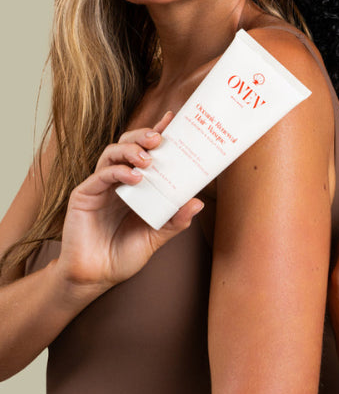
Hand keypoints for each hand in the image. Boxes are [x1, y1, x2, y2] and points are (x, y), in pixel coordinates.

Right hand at [55, 111, 203, 296]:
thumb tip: (198, 202)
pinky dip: (118, 172)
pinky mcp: (84, 195)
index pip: (147, 151)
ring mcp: (100, 186)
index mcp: (138, 185)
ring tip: (148, 158)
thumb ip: (176, 221)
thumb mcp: (157, 236)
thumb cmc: (124, 255)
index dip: (158, 131)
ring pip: (112, 154)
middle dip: (144, 136)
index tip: (173, 117)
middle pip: (128, 144)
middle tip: (160, 138)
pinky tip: (134, 178)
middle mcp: (118, 180)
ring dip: (131, 150)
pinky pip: (100, 175)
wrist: (95, 277)